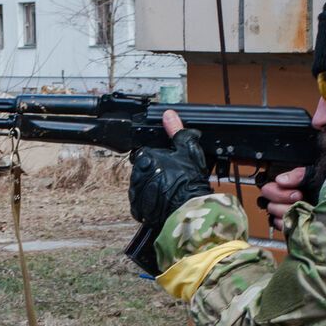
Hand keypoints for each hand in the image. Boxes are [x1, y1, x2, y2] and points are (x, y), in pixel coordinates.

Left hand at [129, 110, 211, 231]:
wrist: (189, 208)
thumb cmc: (189, 180)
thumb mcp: (187, 149)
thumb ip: (176, 131)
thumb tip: (169, 115)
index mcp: (145, 156)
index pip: (144, 154)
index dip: (156, 159)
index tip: (167, 165)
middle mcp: (137, 174)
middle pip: (141, 171)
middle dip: (153, 174)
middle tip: (170, 179)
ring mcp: (136, 193)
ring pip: (140, 188)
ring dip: (151, 190)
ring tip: (168, 192)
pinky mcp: (139, 210)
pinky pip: (141, 205)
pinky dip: (150, 205)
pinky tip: (163, 203)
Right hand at [259, 167, 306, 231]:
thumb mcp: (317, 175)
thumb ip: (299, 175)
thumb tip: (281, 180)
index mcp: (288, 185)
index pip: (268, 189)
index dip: (278, 192)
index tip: (296, 192)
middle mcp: (284, 199)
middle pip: (268, 201)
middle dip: (283, 199)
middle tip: (300, 198)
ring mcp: (287, 213)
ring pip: (274, 214)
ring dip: (288, 211)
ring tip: (304, 209)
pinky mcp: (292, 226)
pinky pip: (281, 225)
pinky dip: (290, 222)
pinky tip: (301, 219)